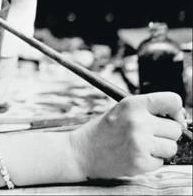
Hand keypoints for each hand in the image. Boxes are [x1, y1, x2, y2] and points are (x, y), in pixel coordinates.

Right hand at [69, 92, 184, 178]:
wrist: (82, 151)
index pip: (172, 101)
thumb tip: (179, 119)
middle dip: (166, 134)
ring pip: (171, 147)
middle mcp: (138, 121)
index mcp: (133, 103)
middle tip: (150, 136)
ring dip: (160, 149)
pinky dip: (151, 162)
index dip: (177, 111)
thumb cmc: (105, 129)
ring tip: (141, 146)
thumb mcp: (122, 109)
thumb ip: (147, 110)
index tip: (174, 119)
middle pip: (175, 129)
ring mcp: (139, 142)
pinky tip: (135, 156)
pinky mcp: (139, 162)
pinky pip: (161, 162)